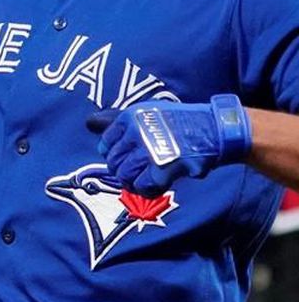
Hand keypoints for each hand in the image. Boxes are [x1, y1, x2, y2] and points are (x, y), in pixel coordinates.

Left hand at [86, 95, 252, 195]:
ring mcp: (149, 151)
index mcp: (129, 117)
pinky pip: (143, 187)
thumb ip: (116, 120)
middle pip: (112, 163)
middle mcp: (136, 133)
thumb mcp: (145, 112)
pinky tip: (157, 184)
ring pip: (124, 176)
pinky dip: (148, 189)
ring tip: (146, 178)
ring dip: (134, 182)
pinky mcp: (163, 168)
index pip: (105, 143)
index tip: (126, 156)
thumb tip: (88, 123)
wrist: (212, 130)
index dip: (113, 154)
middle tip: (139, 170)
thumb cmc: (177, 122)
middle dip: (123, 170)